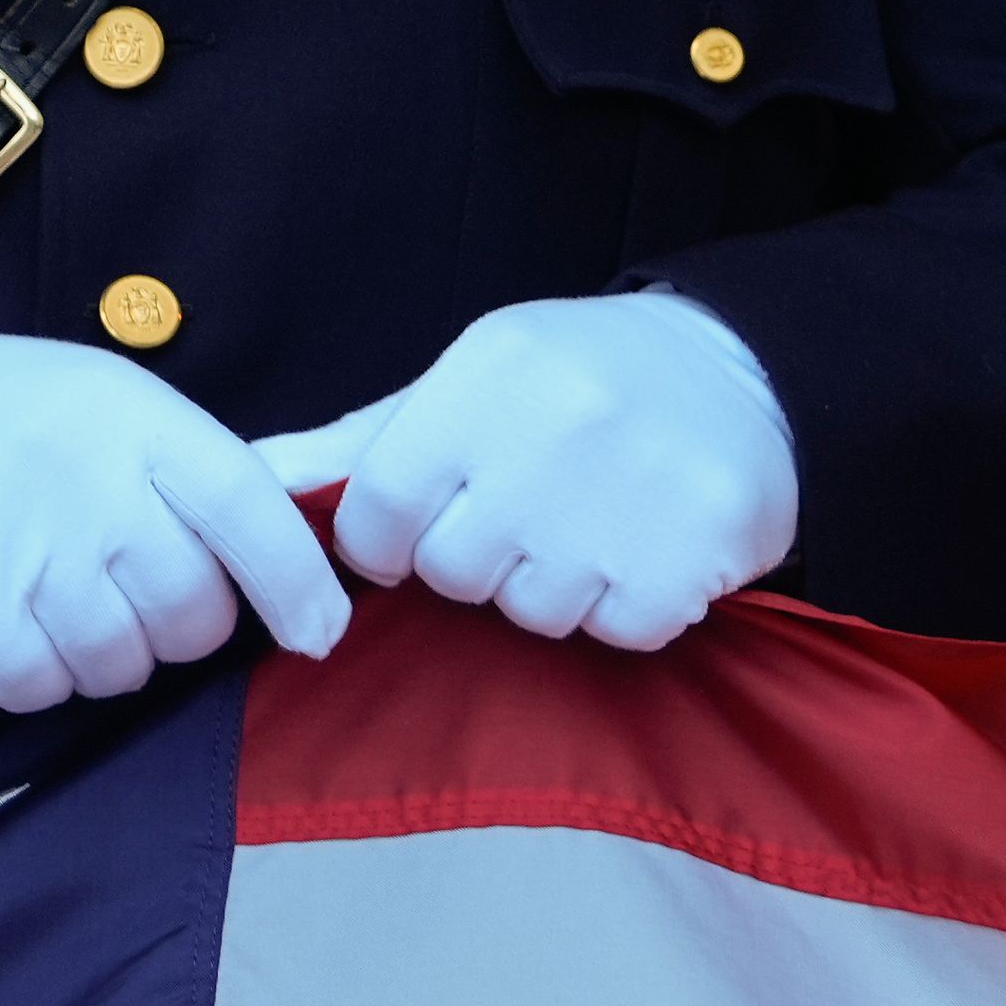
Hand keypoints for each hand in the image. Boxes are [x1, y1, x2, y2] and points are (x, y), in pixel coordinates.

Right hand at [0, 316, 349, 712]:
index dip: (299, 583)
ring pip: (122, 665)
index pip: (254, 509)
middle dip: (169, 629)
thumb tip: (278, 557)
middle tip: (113, 596)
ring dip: (93, 658)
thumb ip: (170, 468)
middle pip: (195, 613)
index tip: (322, 632)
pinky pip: (42, 688)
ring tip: (39, 601)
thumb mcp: (81, 401)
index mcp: (134, 415)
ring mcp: (28, 543)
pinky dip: (26, 678)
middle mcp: (93, 477)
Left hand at [255, 291, 797, 651]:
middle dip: (478, 559)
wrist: (754, 375)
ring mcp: (623, 501)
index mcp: (484, 380)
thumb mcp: (473, 379)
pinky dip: (625, 606)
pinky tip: (643, 546)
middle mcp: (550, 434)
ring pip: (530, 610)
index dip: (388, 538)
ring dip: (553, 585)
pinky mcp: (687, 559)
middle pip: (451, 571)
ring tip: (592, 522)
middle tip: (530, 512)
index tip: (424, 525)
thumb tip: (251, 478)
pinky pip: (614, 630)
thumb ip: (362, 441)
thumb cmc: (585, 379)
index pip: (377, 507)